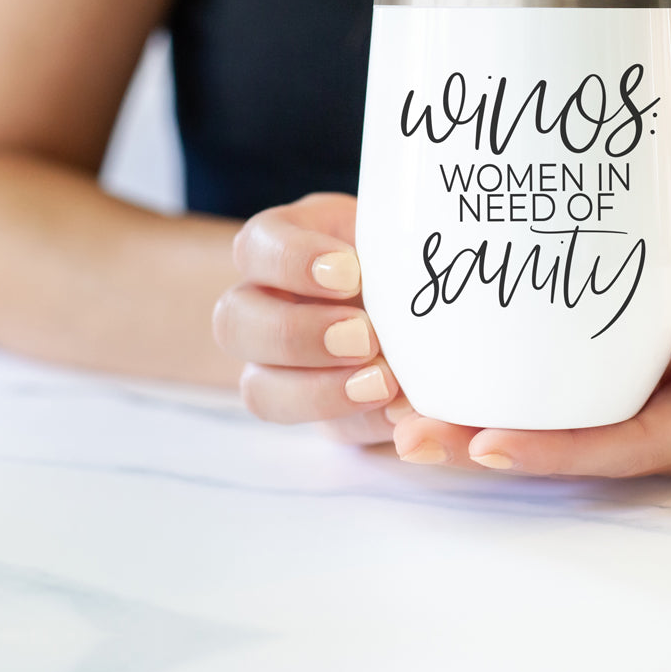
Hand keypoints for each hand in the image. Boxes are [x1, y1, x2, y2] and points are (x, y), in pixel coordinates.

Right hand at [212, 193, 403, 443]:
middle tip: (362, 337)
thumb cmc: (410, 254)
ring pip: (258, 389)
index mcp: (288, 243)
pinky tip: (397, 411)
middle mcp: (267, 304)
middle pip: (233, 321)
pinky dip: (362, 422)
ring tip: (382, 383)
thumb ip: (399, 255)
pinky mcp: (323, 411)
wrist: (437, 298)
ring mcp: (282, 366)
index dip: (292, 259)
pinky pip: (325, 429)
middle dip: (296, 334)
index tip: (350, 271)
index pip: (257, 243)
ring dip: (318, 392)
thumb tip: (398, 300)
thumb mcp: (405, 243)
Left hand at [391, 204, 670, 478]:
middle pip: (581, 455)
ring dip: (490, 432)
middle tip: (407, 432)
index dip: (554, 451)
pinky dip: (519, 408)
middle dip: (493, 449)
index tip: (481, 443)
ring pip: (571, 441)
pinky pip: (577, 416)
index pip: (626, 446)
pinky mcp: (646, 402)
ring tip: (408, 415)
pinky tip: (461, 388)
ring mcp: (665, 424)